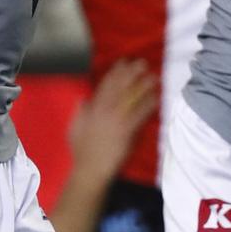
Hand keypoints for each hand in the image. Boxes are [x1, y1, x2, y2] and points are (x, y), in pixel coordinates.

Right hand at [68, 60, 157, 186]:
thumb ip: (80, 111)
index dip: (115, 72)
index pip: (105, 85)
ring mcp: (116, 120)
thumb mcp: (75, 127)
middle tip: (141, 63)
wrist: (89, 169)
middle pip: (120, 87)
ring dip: (143, 86)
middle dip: (131, 73)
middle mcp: (105, 110)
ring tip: (153, 76)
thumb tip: (84, 99)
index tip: (123, 63)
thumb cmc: (82, 150)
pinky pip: (139, 114)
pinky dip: (148, 105)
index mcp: (93, 108)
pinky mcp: (126, 131)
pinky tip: (156, 98)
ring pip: (131, 98)